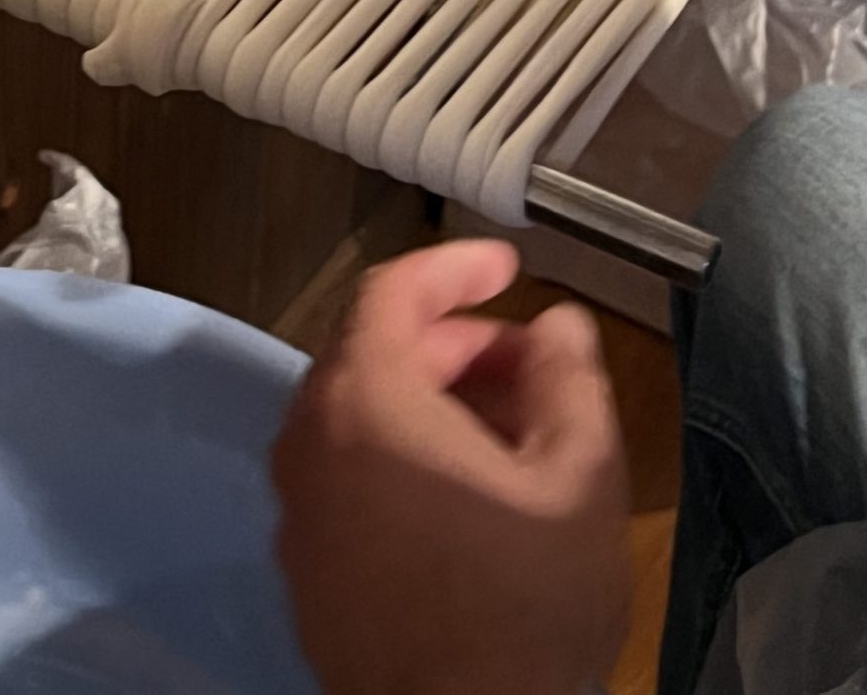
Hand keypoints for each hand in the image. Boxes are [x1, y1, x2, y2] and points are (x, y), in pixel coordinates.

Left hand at [273, 241, 629, 694]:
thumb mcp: (577, 476)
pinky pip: (346, 474)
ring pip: (361, 414)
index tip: (506, 267)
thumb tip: (558, 325)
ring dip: (433, 401)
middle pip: (374, 350)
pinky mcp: (303, 563)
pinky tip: (470, 493)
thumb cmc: (521, 609)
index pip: (392, 289)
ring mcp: (298, 506)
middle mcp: (309, 440)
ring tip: (514, 433)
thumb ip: (569, 378)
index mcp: (364, 400)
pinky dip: (400, 455)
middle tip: (530, 365)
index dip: (455, 266)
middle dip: (456, 343)